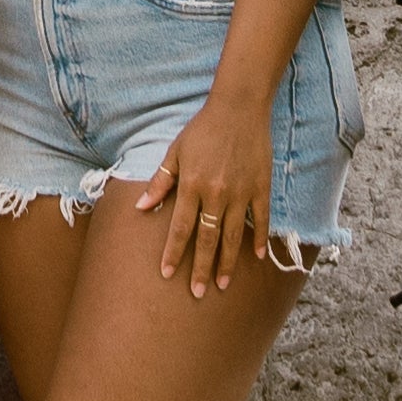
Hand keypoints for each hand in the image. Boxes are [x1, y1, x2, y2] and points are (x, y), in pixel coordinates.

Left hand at [137, 87, 276, 297]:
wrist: (238, 107)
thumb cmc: (202, 129)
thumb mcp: (175, 152)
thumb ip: (160, 182)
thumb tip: (141, 208)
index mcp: (192, 185)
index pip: (180, 228)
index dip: (174, 253)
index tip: (168, 274)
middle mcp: (216, 193)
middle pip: (207, 239)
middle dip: (202, 268)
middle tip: (198, 293)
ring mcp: (241, 192)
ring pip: (233, 236)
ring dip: (227, 262)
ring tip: (223, 284)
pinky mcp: (260, 187)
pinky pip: (260, 219)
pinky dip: (258, 238)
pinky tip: (256, 257)